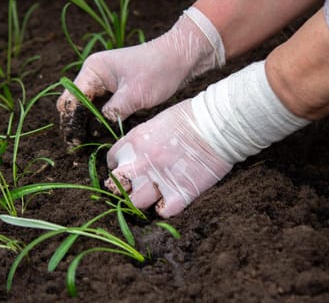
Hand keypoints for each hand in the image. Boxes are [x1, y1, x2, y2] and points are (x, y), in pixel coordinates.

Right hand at [56, 7, 224, 146]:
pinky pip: (101, 108)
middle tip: (79, 148)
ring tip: (89, 145)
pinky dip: (101, 121)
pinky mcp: (114, 91)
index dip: (70, 121)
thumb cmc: (158, 71)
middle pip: (76, 104)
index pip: (71, 99)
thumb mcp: (134, 95)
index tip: (74, 142)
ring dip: (89, 125)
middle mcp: (94, 75)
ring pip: (87, 108)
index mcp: (93, 70)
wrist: (180, 58)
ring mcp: (104, 83)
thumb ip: (112, 113)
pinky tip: (103, 135)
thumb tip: (96, 131)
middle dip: (76, 125)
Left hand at [104, 99, 232, 217]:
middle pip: (116, 186)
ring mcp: (160, 179)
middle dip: (122, 187)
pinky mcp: (180, 193)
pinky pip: (163, 211)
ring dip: (141, 200)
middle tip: (132, 186)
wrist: (216, 125)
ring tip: (151, 194)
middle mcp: (142, 163)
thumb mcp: (156, 122)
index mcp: (135, 142)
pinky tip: (169, 200)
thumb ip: (142, 141)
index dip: (118, 165)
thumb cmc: (190, 117)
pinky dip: (164, 208)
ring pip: (135, 203)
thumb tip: (135, 154)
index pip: (112, 160)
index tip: (125, 167)